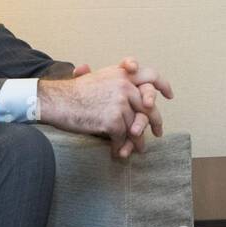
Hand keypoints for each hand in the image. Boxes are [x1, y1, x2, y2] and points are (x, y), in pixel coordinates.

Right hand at [40, 61, 172, 159]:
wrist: (57, 101)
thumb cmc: (74, 92)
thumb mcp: (99, 78)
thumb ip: (118, 81)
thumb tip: (136, 90)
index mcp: (123, 73)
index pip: (151, 76)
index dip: (162, 85)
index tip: (169, 96)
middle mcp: (125, 85)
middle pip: (148, 106)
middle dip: (155, 121)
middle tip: (158, 132)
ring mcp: (120, 103)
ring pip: (135, 126)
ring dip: (137, 140)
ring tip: (138, 149)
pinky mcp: (113, 120)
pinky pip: (123, 137)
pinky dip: (121, 147)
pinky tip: (119, 153)